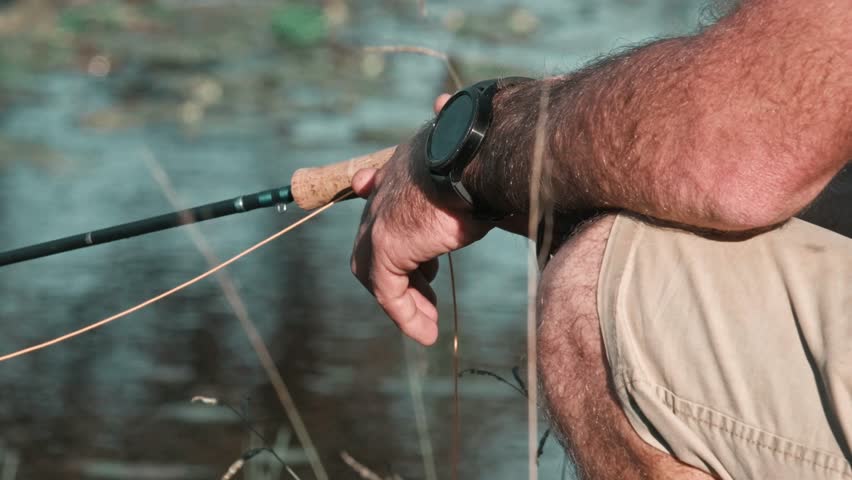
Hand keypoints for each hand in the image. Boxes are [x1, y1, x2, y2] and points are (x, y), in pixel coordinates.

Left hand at [350, 95, 492, 344]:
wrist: (485, 155)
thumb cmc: (497, 159)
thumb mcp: (482, 172)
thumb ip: (479, 186)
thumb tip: (510, 193)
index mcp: (406, 166)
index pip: (383, 198)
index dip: (395, 230)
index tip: (420, 258)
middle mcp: (386, 188)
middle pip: (376, 241)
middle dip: (401, 272)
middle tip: (428, 293)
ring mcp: (380, 217)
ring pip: (376, 271)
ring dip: (404, 300)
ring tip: (429, 323)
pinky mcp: (386, 245)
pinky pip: (388, 291)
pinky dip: (405, 315)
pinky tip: (426, 333)